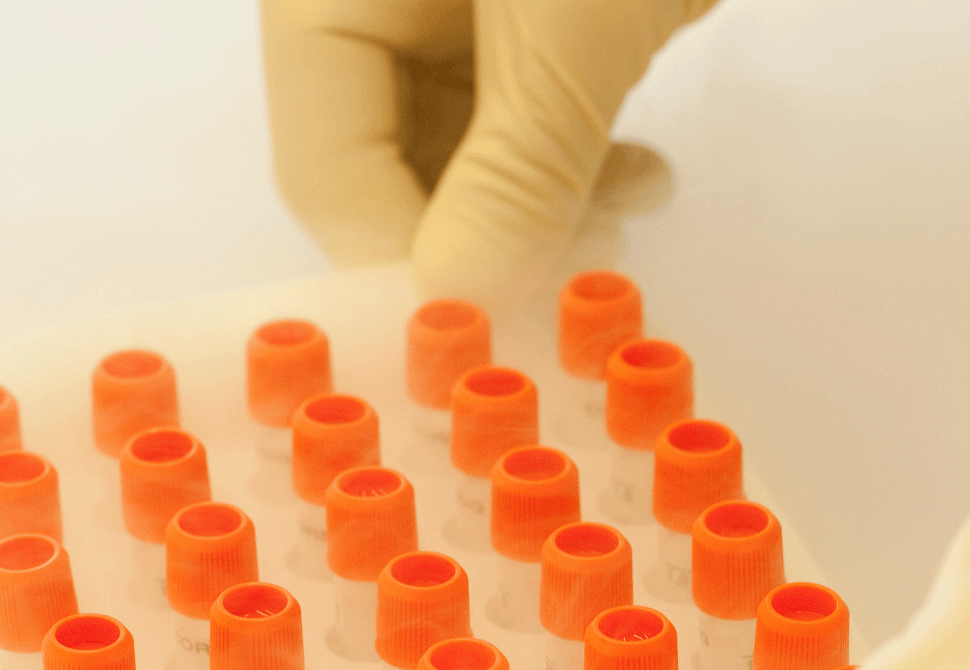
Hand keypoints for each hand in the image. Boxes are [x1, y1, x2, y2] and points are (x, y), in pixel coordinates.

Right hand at [260, 0, 715, 303]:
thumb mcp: (570, 24)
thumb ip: (516, 165)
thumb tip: (462, 301)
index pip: (326, 168)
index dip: (408, 265)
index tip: (496, 338)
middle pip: (386, 162)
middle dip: (490, 238)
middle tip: (578, 289)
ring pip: (464, 140)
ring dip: (548, 202)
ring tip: (627, 225)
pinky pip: (518, 96)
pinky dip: (575, 146)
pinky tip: (644, 175)